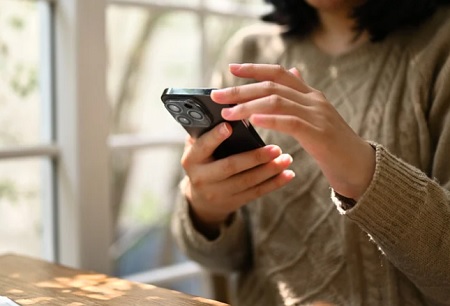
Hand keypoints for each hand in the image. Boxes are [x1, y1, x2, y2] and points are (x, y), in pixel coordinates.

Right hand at [181, 122, 294, 231]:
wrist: (202, 199)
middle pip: (230, 166)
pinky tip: (288, 174)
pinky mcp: (233, 202)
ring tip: (286, 158)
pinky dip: (274, 183)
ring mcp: (218, 192)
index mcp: (191, 159)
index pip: (203, 147)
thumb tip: (228, 109)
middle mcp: (202, 178)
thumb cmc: (204, 161)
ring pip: (247, 181)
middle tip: (275, 148)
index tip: (229, 126)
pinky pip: (256, 192)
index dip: (215, 137)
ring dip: (270, 170)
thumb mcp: (198, 148)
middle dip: (254, 157)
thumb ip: (207, 132)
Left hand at [211, 63, 374, 199]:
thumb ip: (302, 95)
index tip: (232, 69)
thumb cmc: (333, 144)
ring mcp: (317, 115)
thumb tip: (293, 70)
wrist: (359, 166)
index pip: (280, 73)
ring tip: (228, 112)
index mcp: (311, 94)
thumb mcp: (317, 115)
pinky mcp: (319, 134)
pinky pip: (290, 122)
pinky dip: (270, 119)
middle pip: (272, 85)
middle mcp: (314, 100)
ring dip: (248, 106)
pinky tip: (253, 121)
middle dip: (241, 89)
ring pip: (277, 101)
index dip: (255, 68)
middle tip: (217, 95)